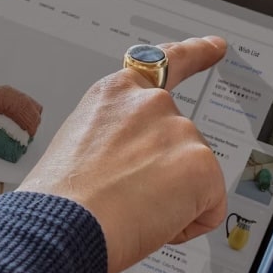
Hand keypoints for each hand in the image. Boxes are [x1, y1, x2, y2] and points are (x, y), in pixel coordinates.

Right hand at [20, 36, 230, 272]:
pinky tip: (151, 223)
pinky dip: (186, 226)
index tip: (215, 46)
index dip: (196, 53)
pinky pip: (209, 209)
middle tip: (125, 198)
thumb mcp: (78, 146)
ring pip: (194, 180)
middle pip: (181, 144)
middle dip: (166, 175)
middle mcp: (151, 104)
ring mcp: (179, 131)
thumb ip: (117, 139)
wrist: (61, 225)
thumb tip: (134, 171)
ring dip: (171, 203)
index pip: (164, 62)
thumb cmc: (57, 200)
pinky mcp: (201, 165)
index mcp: (115, 94)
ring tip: (128, 210)